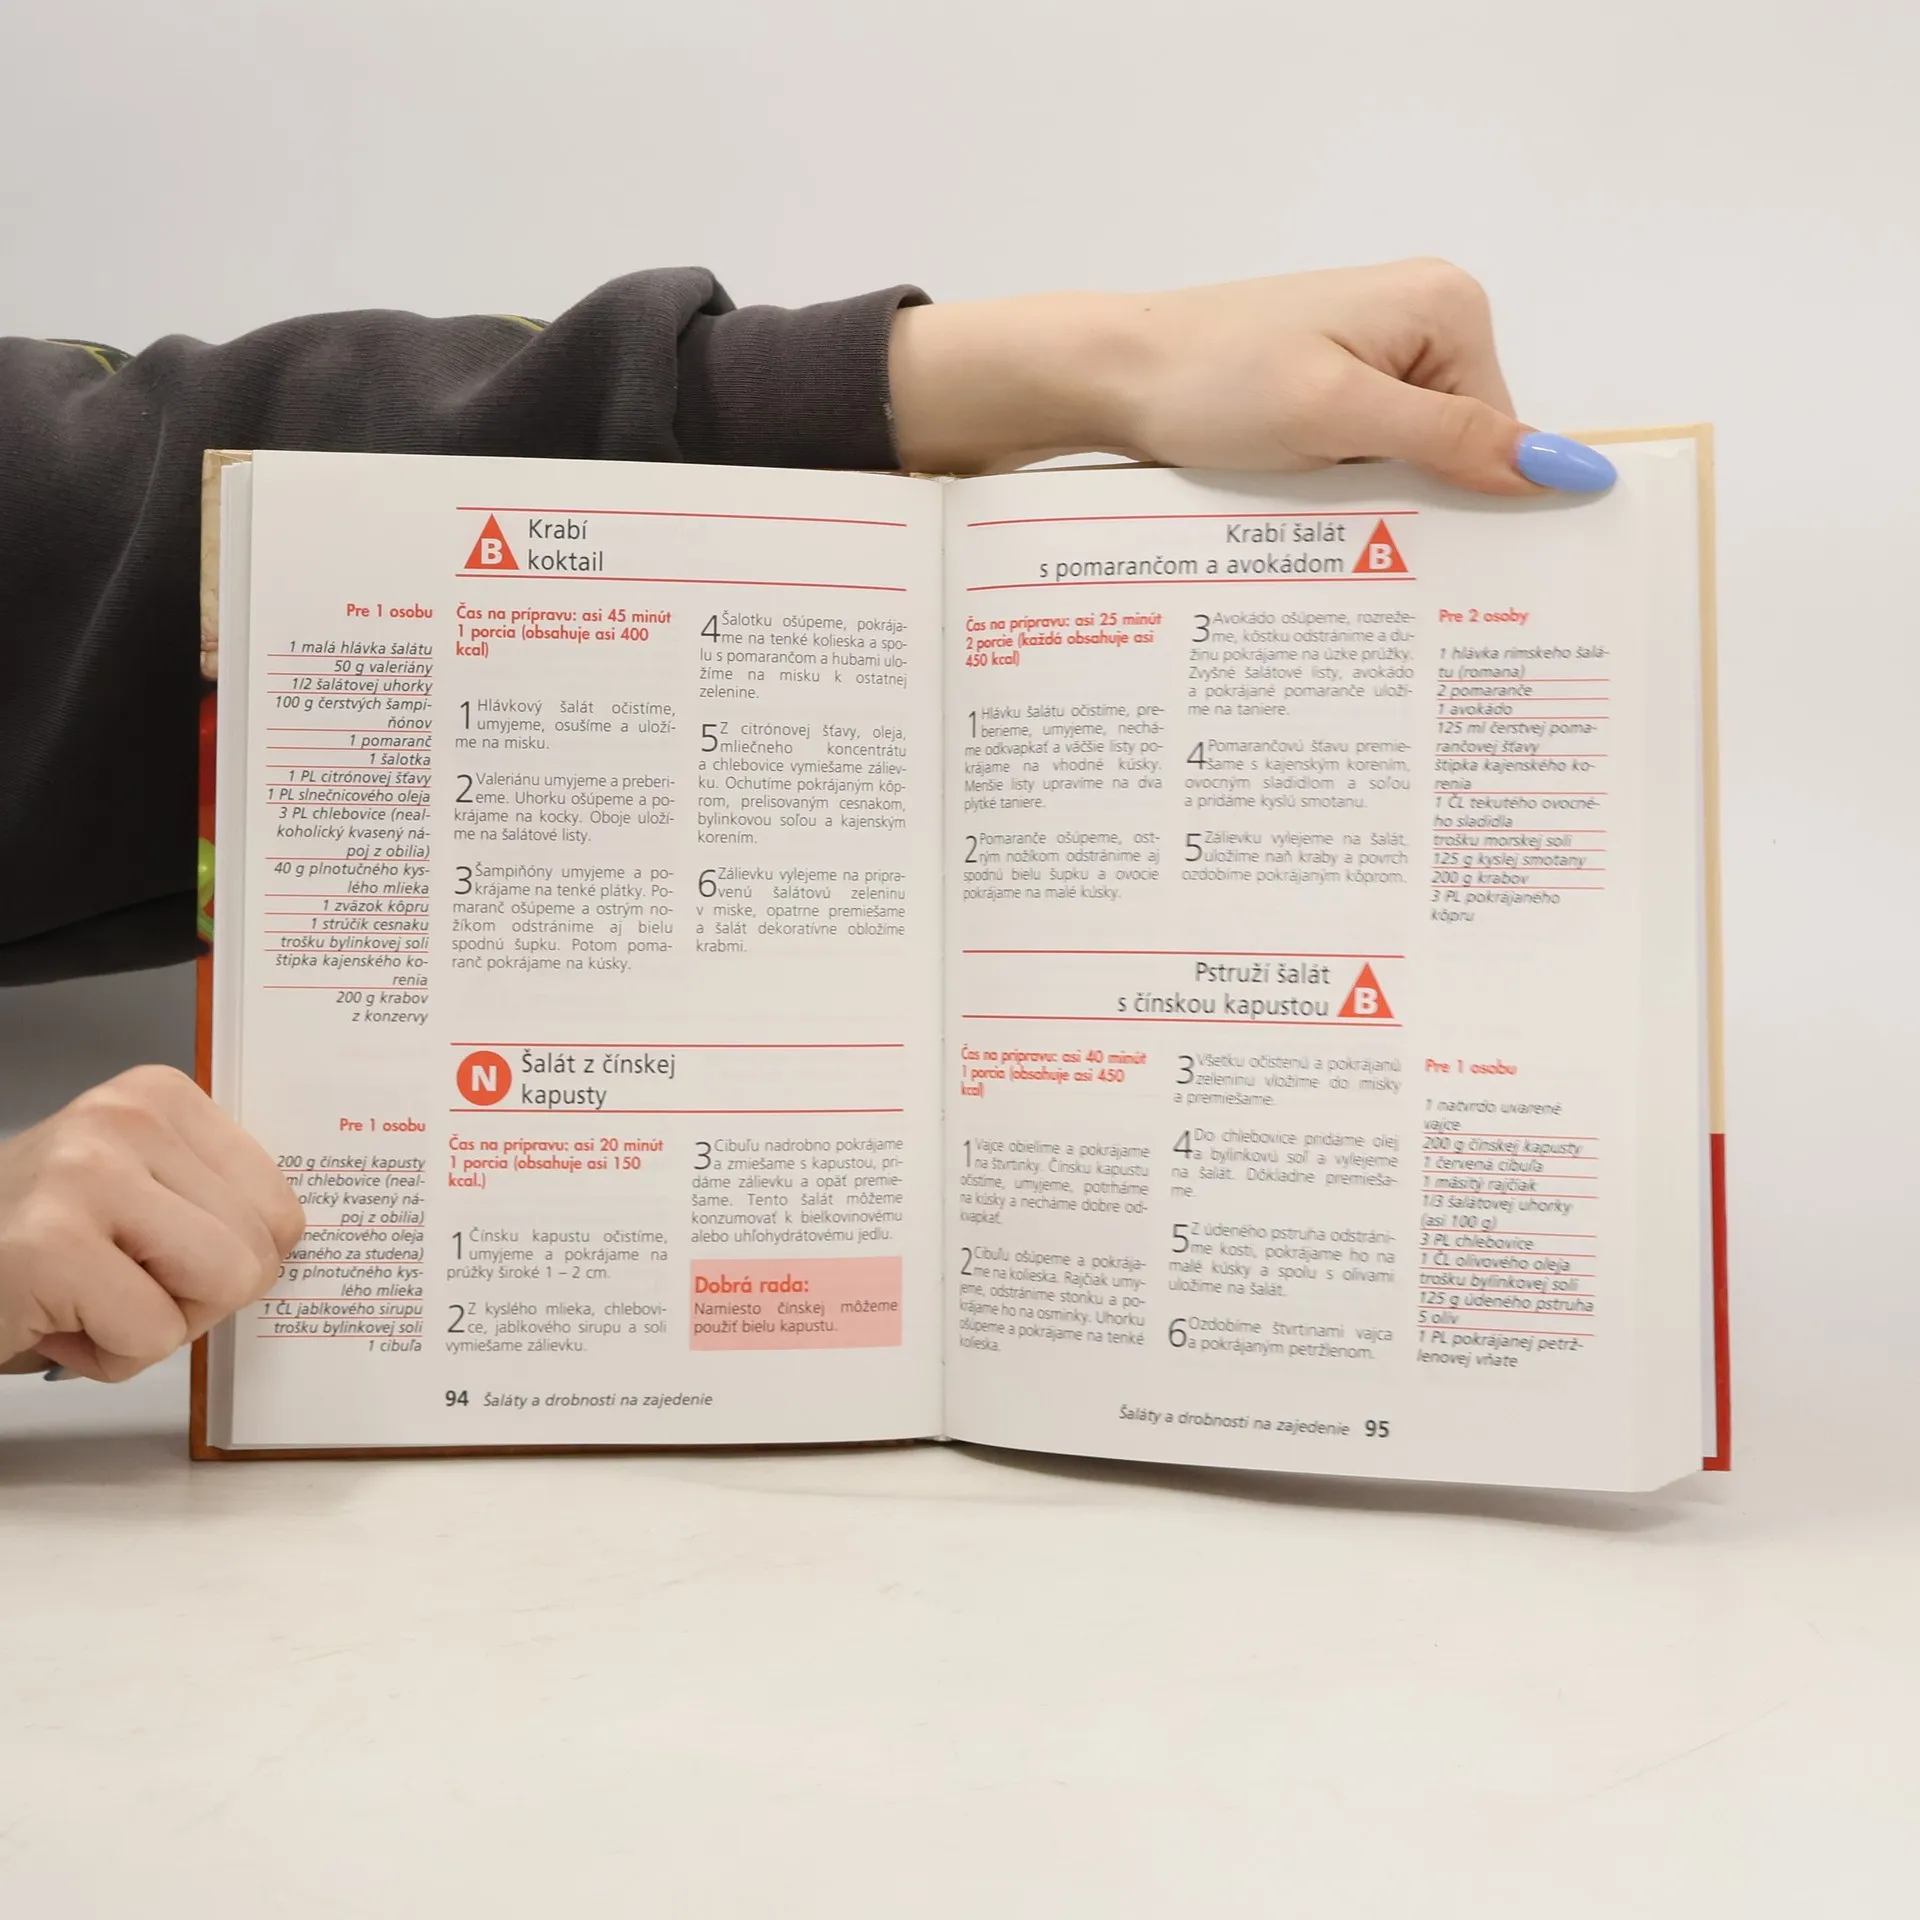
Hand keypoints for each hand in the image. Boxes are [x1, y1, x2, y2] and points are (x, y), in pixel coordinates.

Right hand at [0, 1067, 302, 1381]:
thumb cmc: (31, 1246)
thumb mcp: (136, 1194)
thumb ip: (213, 1202)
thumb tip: (297, 1245)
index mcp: (158, 1098)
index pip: (281, 1206)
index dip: (232, 1262)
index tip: (160, 1257)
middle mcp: (124, 1119)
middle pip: (257, 1250)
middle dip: (195, 1300)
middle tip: (114, 1286)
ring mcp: (86, 1175)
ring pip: (220, 1287)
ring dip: (158, 1327)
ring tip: (87, 1300)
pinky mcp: (50, 1244)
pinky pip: (152, 1334)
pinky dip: (109, 1356)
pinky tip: (54, 1321)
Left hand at [888, 258, 1612, 493]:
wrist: (1113, 374)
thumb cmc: (1215, 381)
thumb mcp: (1341, 414)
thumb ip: (1452, 440)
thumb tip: (1565, 468)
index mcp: (1448, 308)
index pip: (1503, 434)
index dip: (1472, 500)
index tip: (1431, 558)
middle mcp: (1423, 321)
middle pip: (1461, 448)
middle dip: (1419, 500)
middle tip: (1366, 545)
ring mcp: (1374, 353)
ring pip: (1411, 460)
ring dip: (1374, 500)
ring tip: (1324, 521)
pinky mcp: (1332, 385)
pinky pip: (1368, 454)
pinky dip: (1343, 488)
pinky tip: (1306, 508)